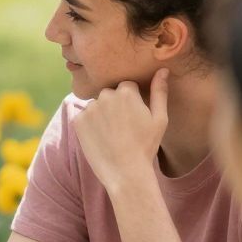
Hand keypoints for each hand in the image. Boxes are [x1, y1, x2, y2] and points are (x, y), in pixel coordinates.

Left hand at [75, 69, 169, 193]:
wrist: (125, 172)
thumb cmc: (146, 146)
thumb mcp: (159, 118)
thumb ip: (159, 91)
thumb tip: (163, 70)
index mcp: (126, 91)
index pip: (127, 86)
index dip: (132, 101)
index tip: (134, 117)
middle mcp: (106, 95)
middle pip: (110, 94)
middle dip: (115, 105)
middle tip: (123, 127)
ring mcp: (90, 108)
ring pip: (97, 105)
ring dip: (102, 114)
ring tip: (112, 134)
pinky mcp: (78, 121)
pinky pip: (84, 116)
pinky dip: (90, 125)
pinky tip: (101, 138)